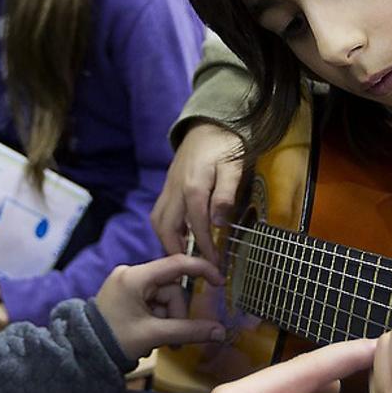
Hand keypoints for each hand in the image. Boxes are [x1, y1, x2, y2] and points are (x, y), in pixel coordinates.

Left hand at [93, 254, 226, 361]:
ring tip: (157, 342)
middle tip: (171, 341)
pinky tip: (149, 335)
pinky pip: (153, 301)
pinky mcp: (127, 294)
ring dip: (167, 320)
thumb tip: (220, 332)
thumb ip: (188, 331)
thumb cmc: (114, 341)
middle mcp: (130, 274)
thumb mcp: (153, 335)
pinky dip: (157, 318)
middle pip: (171, 289)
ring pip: (164, 298)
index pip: (176, 264)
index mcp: (134, 277)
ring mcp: (127, 283)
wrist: (84, 353)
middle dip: (175, 315)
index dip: (201, 270)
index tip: (219, 282)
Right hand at [150, 121, 244, 265]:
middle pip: (166, 228)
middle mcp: (175, 190)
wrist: (210, 124)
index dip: (205, 249)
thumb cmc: (227, 146)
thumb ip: (226, 195)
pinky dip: (167, 229)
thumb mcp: (233, 168)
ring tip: (185, 256)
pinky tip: (181, 236)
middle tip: (193, 268)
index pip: (197, 226)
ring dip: (168, 241)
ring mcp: (168, 187)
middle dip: (176, 251)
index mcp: (193, 187)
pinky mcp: (168, 186)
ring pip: (158, 221)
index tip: (215, 267)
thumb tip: (218, 223)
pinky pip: (161, 213)